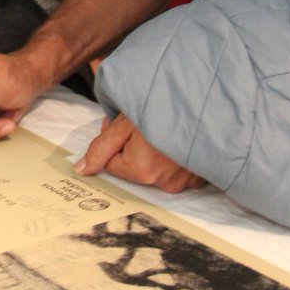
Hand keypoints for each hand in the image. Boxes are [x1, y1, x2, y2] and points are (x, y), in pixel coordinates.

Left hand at [76, 115, 205, 192]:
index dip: (114, 140)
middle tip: (143, 123)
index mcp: (142, 171)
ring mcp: (186, 183)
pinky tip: (178, 138)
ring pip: (154, 168)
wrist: (208, 106)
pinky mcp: (201, 179)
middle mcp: (165, 183)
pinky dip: (174, 157)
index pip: (111, 163)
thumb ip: (99, 149)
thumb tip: (81, 170)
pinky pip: (177, 171)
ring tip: (163, 129)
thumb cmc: (164, 109)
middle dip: (132, 147)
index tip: (125, 124)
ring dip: (153, 152)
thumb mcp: (124, 124)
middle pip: (133, 167)